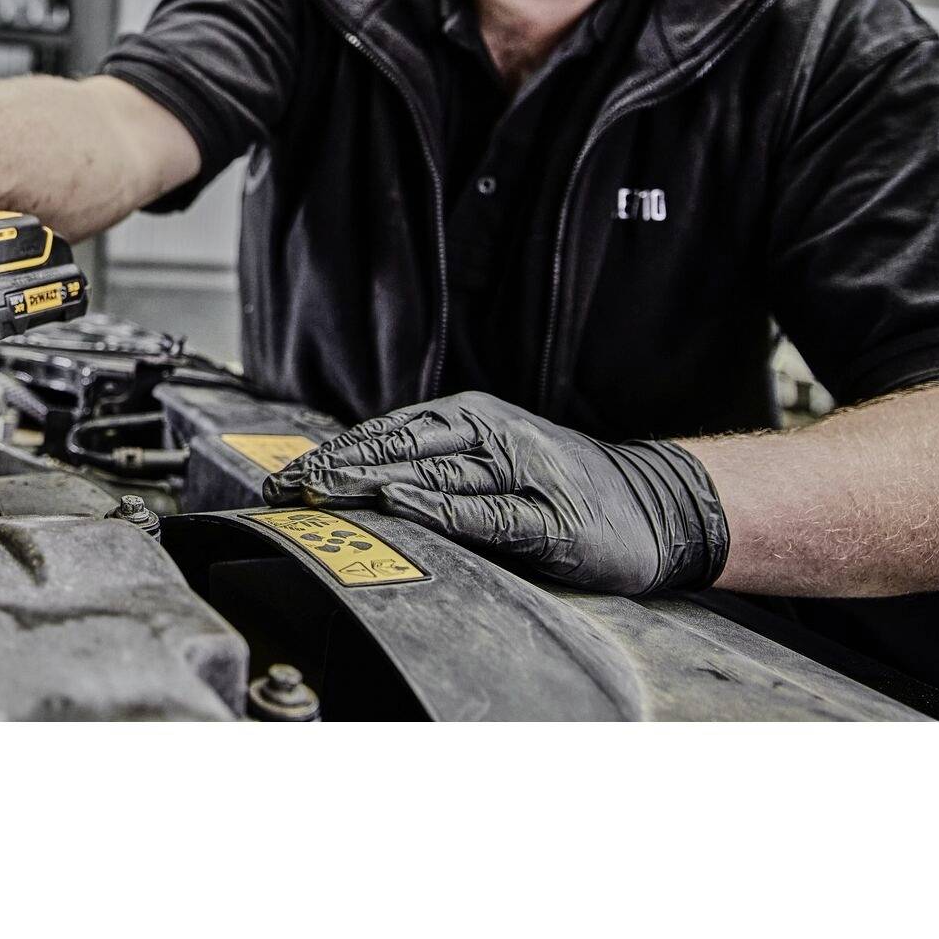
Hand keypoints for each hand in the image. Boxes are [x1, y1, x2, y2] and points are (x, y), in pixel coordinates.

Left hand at [264, 390, 728, 595]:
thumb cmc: (560, 485)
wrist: (654, 503)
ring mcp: (521, 473)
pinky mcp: (551, 518)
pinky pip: (490, 512)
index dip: (332, 455)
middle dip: (337, 468)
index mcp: (470, 420)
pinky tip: (406, 506)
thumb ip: (433, 465)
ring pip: (435, 473)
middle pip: (399, 447)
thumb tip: (357, 479)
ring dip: (374, 482)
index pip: (387, 434)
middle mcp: (490, 435)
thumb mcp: (491, 464)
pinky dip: (444, 509)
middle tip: (286, 488)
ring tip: (324, 492)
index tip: (284, 479)